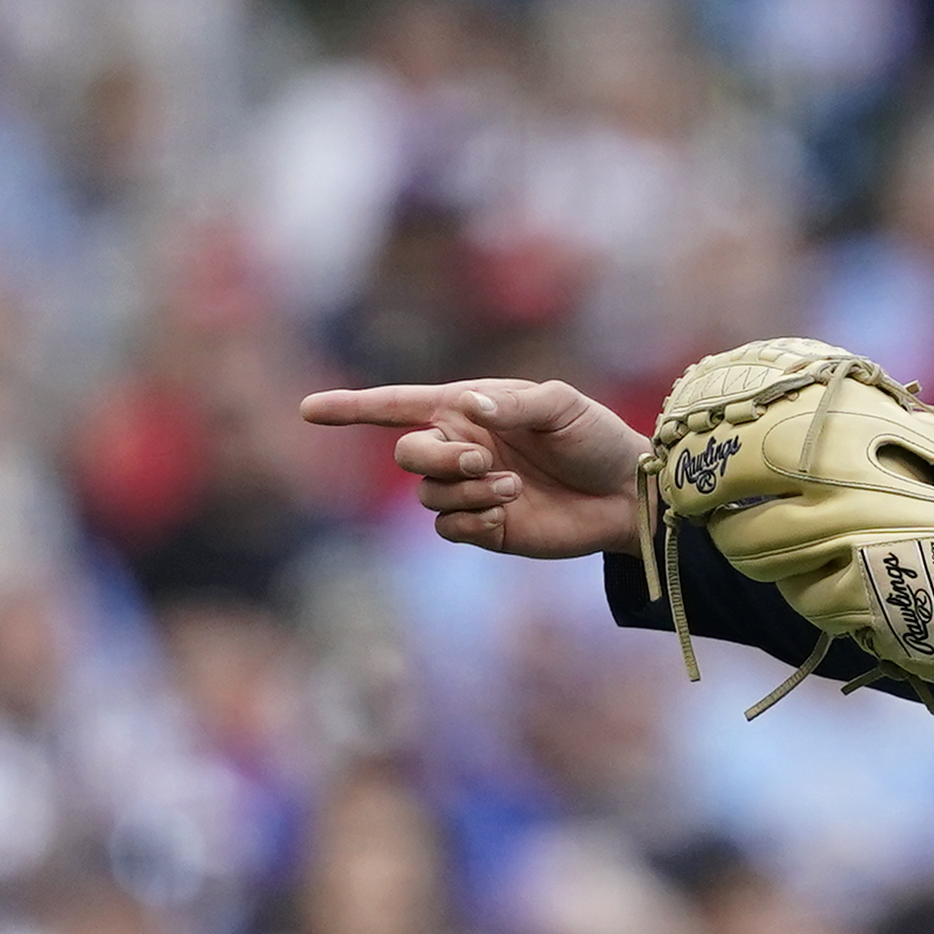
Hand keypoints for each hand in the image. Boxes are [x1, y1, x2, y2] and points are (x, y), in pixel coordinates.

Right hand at [301, 378, 646, 558]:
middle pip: (406, 453)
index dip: (352, 407)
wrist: (625, 495)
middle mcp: (461, 447)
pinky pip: (448, 527)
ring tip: (512, 487)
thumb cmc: (596, 438)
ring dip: (464, 490)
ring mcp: (469, 490)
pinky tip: (505, 512)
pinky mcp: (483, 528)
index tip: (308, 410)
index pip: (398, 406)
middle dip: (437, 457)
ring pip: (427, 494)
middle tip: (484, 460)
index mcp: (470, 407)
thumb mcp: (561, 407)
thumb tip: (467, 407)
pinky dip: (470, 519)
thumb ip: (512, 405)